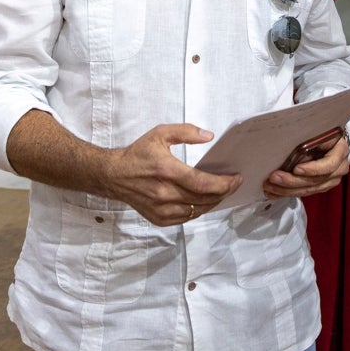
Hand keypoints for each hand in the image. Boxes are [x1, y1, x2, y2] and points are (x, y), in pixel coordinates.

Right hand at [104, 123, 242, 226]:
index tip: (236, 178)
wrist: (113, 175)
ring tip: (223, 191)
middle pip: (204, 199)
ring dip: (214, 202)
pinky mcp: (159, 218)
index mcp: (167, 171)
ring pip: (198, 211)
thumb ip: (186, 132)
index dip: (224, 183)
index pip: (203, 183)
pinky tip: (205, 200)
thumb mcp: (160, 133)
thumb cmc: (138, 154)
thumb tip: (208, 136)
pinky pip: (187, 218)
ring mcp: (161, 209)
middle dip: (224, 192)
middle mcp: (164, 193)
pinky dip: (199, 210)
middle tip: (234, 183)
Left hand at [263, 134, 349, 198]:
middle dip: (292, 181)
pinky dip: (287, 193)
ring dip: (287, 190)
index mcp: (340, 150)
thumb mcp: (317, 131)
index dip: (312, 169)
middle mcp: (339, 167)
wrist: (329, 139)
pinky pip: (304, 193)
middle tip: (274, 178)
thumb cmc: (321, 132)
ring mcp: (332, 179)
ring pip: (309, 190)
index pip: (329, 164)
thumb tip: (286, 145)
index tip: (296, 169)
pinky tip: (275, 192)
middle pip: (316, 181)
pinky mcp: (322, 186)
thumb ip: (307, 140)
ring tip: (270, 186)